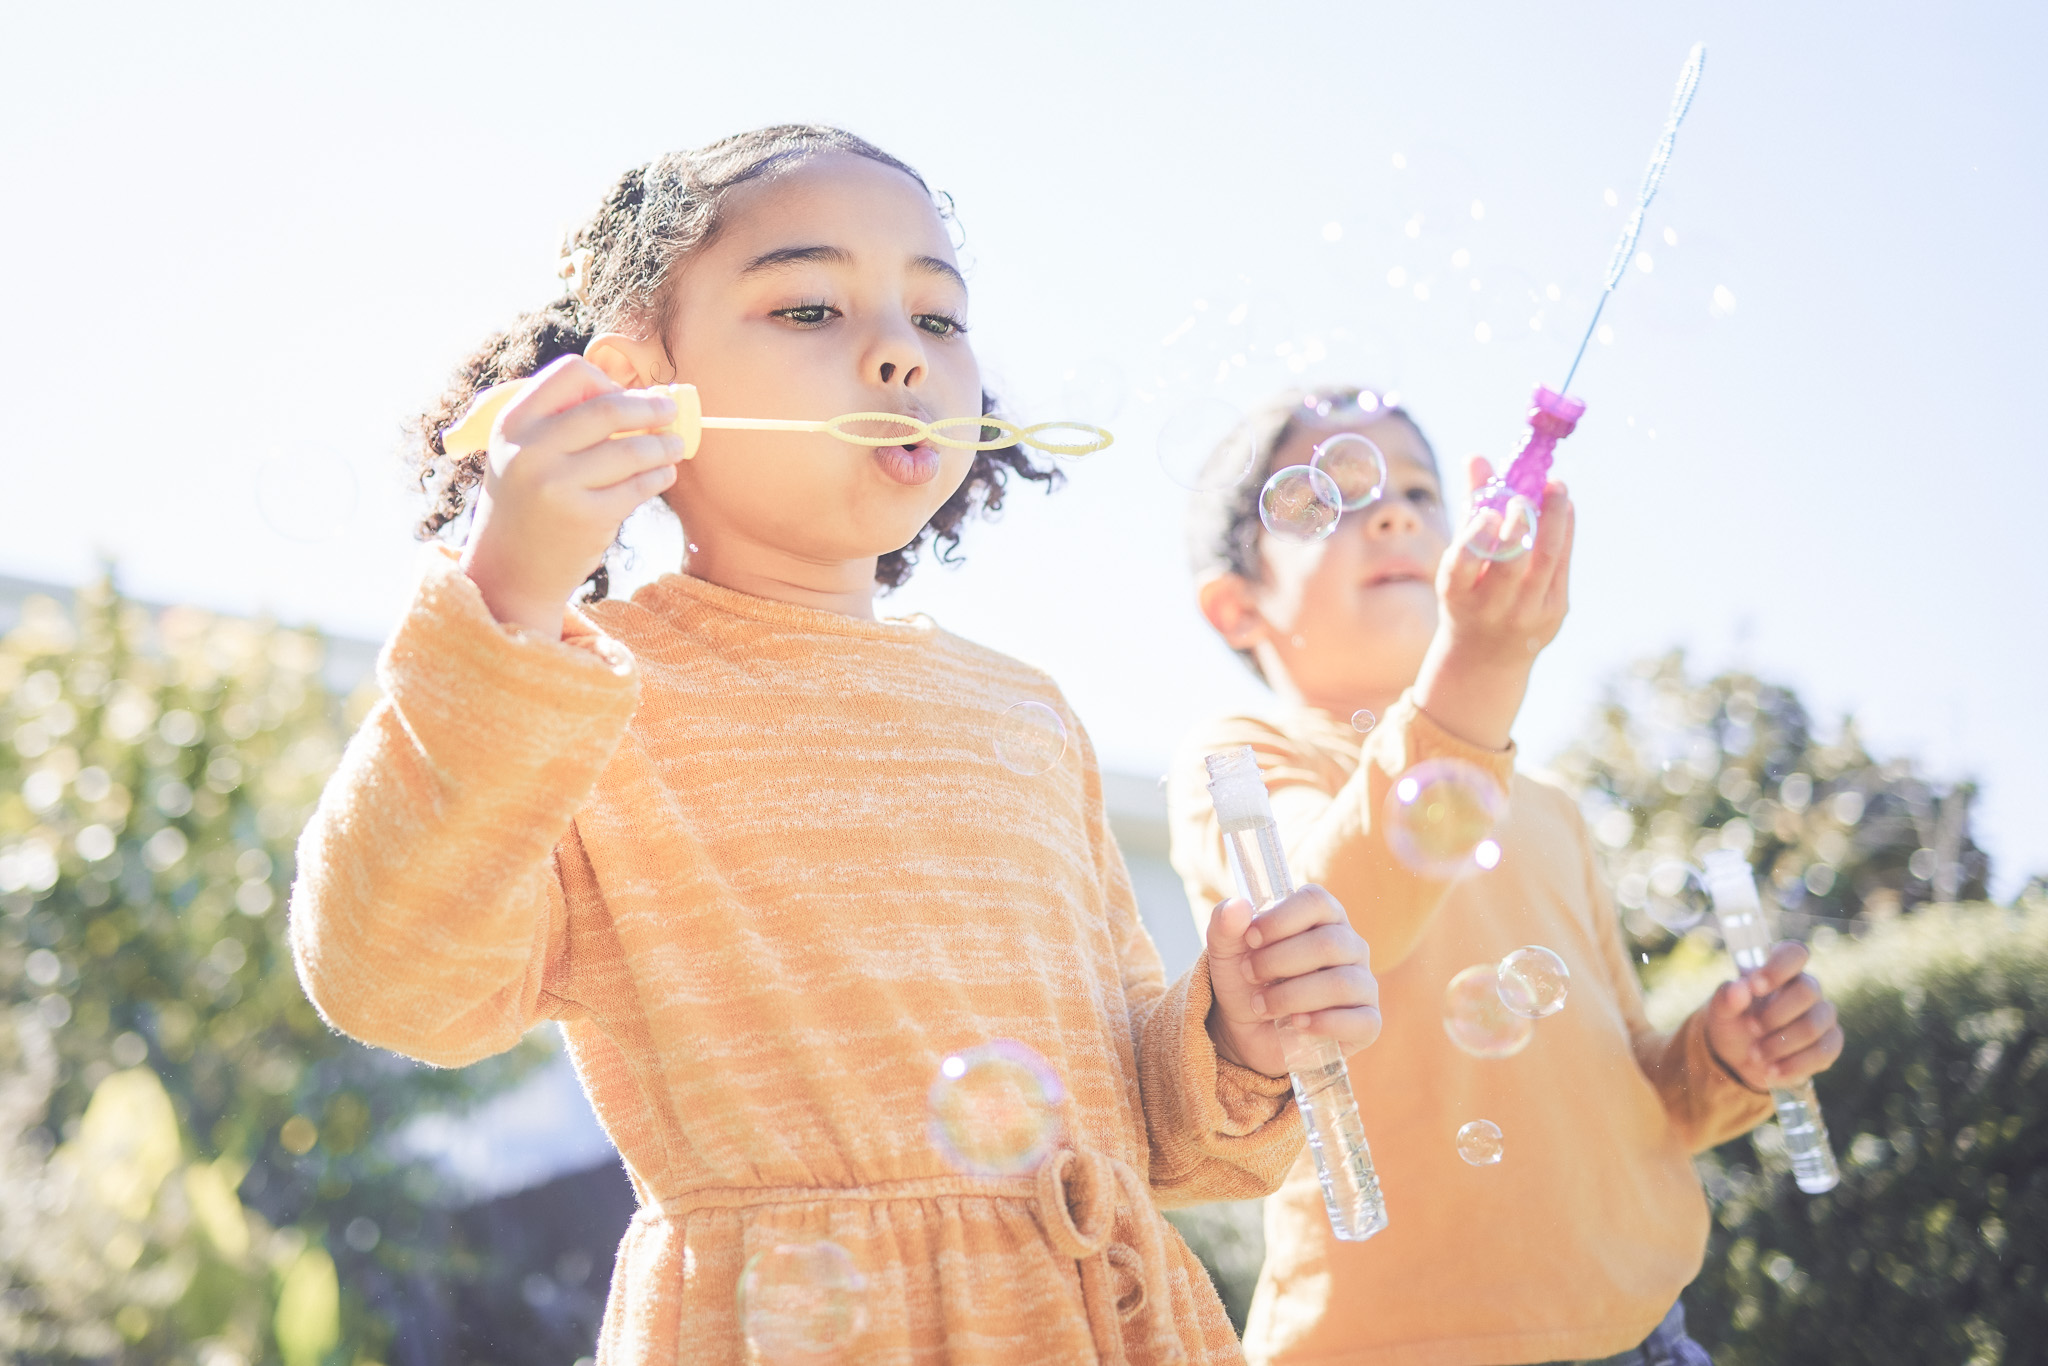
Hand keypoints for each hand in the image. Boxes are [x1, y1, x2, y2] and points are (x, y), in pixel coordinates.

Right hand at [459, 355, 685, 636]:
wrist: (510, 569)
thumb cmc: (529, 500)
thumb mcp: (524, 451)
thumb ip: (563, 420)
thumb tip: (637, 395)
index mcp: (514, 422)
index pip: (571, 373)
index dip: (606, 382)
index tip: (625, 397)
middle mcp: (531, 450)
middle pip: (609, 408)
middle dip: (650, 408)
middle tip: (670, 412)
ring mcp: (558, 485)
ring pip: (631, 450)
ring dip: (664, 445)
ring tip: (675, 446)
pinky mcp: (586, 518)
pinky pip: (638, 486)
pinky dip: (660, 475)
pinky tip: (665, 474)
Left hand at [1204, 885, 1380, 1077]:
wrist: (1250, 1032)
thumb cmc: (1248, 981)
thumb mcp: (1226, 953)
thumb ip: (1225, 926)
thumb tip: (1237, 905)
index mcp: (1322, 917)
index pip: (1316, 901)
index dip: (1281, 919)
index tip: (1250, 939)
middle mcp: (1350, 945)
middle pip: (1328, 943)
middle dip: (1278, 961)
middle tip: (1250, 974)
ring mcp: (1363, 984)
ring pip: (1340, 984)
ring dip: (1291, 996)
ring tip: (1262, 1005)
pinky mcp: (1368, 1022)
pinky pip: (1361, 1021)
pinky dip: (1322, 1023)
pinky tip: (1296, 1023)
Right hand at [1410, 457, 1574, 748]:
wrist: (1487, 657)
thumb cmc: (1468, 594)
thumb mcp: (1458, 561)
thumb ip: (1470, 508)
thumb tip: (1477, 457)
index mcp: (1457, 594)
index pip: (1462, 567)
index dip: (1476, 540)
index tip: (1489, 514)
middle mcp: (1491, 608)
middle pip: (1511, 566)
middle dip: (1522, 527)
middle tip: (1528, 494)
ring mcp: (1527, 613)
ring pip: (1545, 562)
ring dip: (1554, 520)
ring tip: (1557, 486)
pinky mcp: (1555, 612)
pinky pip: (1562, 565)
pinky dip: (1565, 531)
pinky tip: (1565, 505)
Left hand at [1704, 940, 1843, 1090]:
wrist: (1740, 1059)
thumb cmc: (1734, 1024)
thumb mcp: (1721, 1012)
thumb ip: (1727, 998)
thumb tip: (1739, 987)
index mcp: (1780, 971)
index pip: (1795, 953)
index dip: (1779, 967)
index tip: (1755, 986)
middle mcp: (1806, 989)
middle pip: (1808, 991)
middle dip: (1775, 1014)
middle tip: (1750, 1028)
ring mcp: (1822, 1016)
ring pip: (1815, 1025)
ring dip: (1781, 1044)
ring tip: (1754, 1055)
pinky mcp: (1829, 1044)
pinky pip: (1824, 1052)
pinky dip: (1794, 1065)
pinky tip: (1772, 1072)